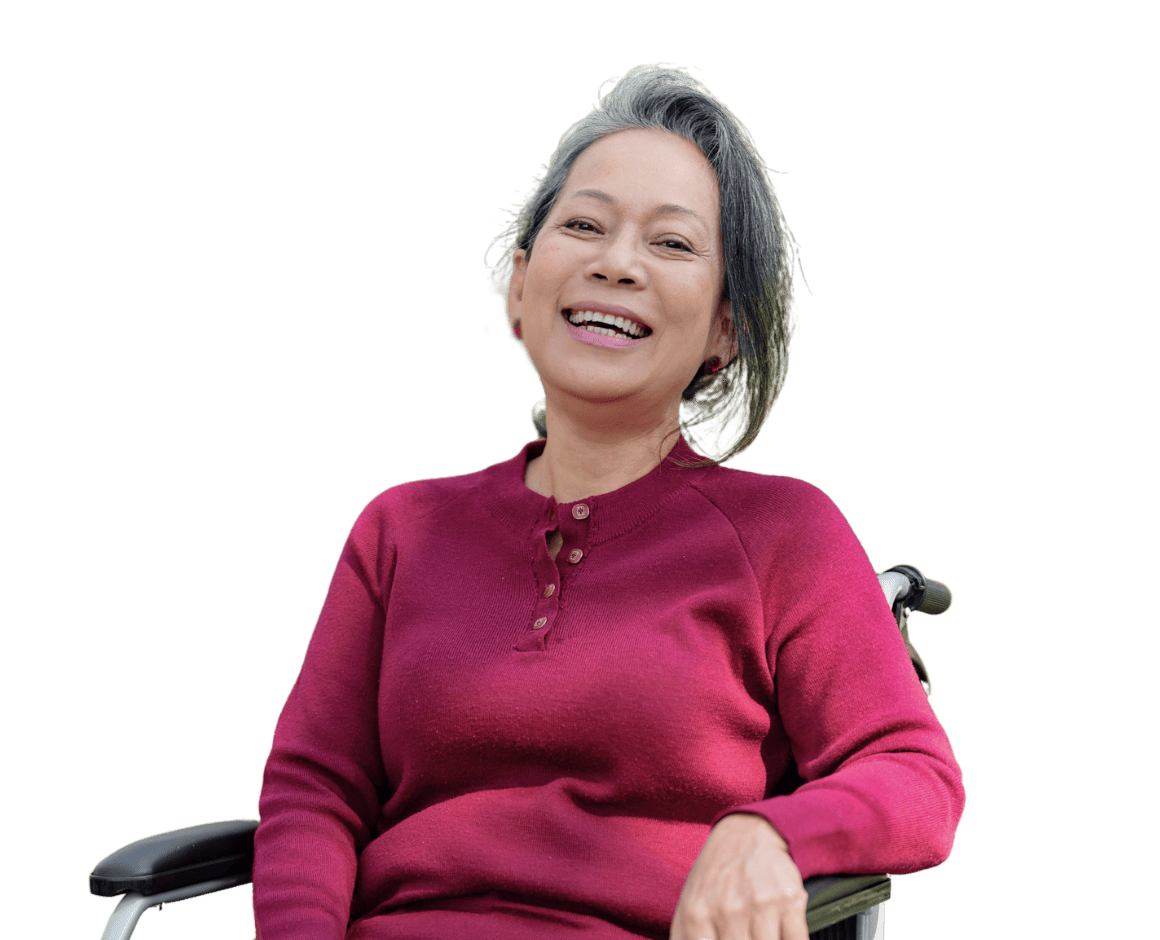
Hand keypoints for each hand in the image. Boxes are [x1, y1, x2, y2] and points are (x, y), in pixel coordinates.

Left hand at [670, 813, 808, 939]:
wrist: (746, 832)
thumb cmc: (714, 877)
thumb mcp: (688, 905)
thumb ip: (685, 938)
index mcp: (698, 914)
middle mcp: (728, 909)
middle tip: (743, 937)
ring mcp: (760, 904)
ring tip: (760, 935)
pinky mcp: (789, 899)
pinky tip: (782, 935)